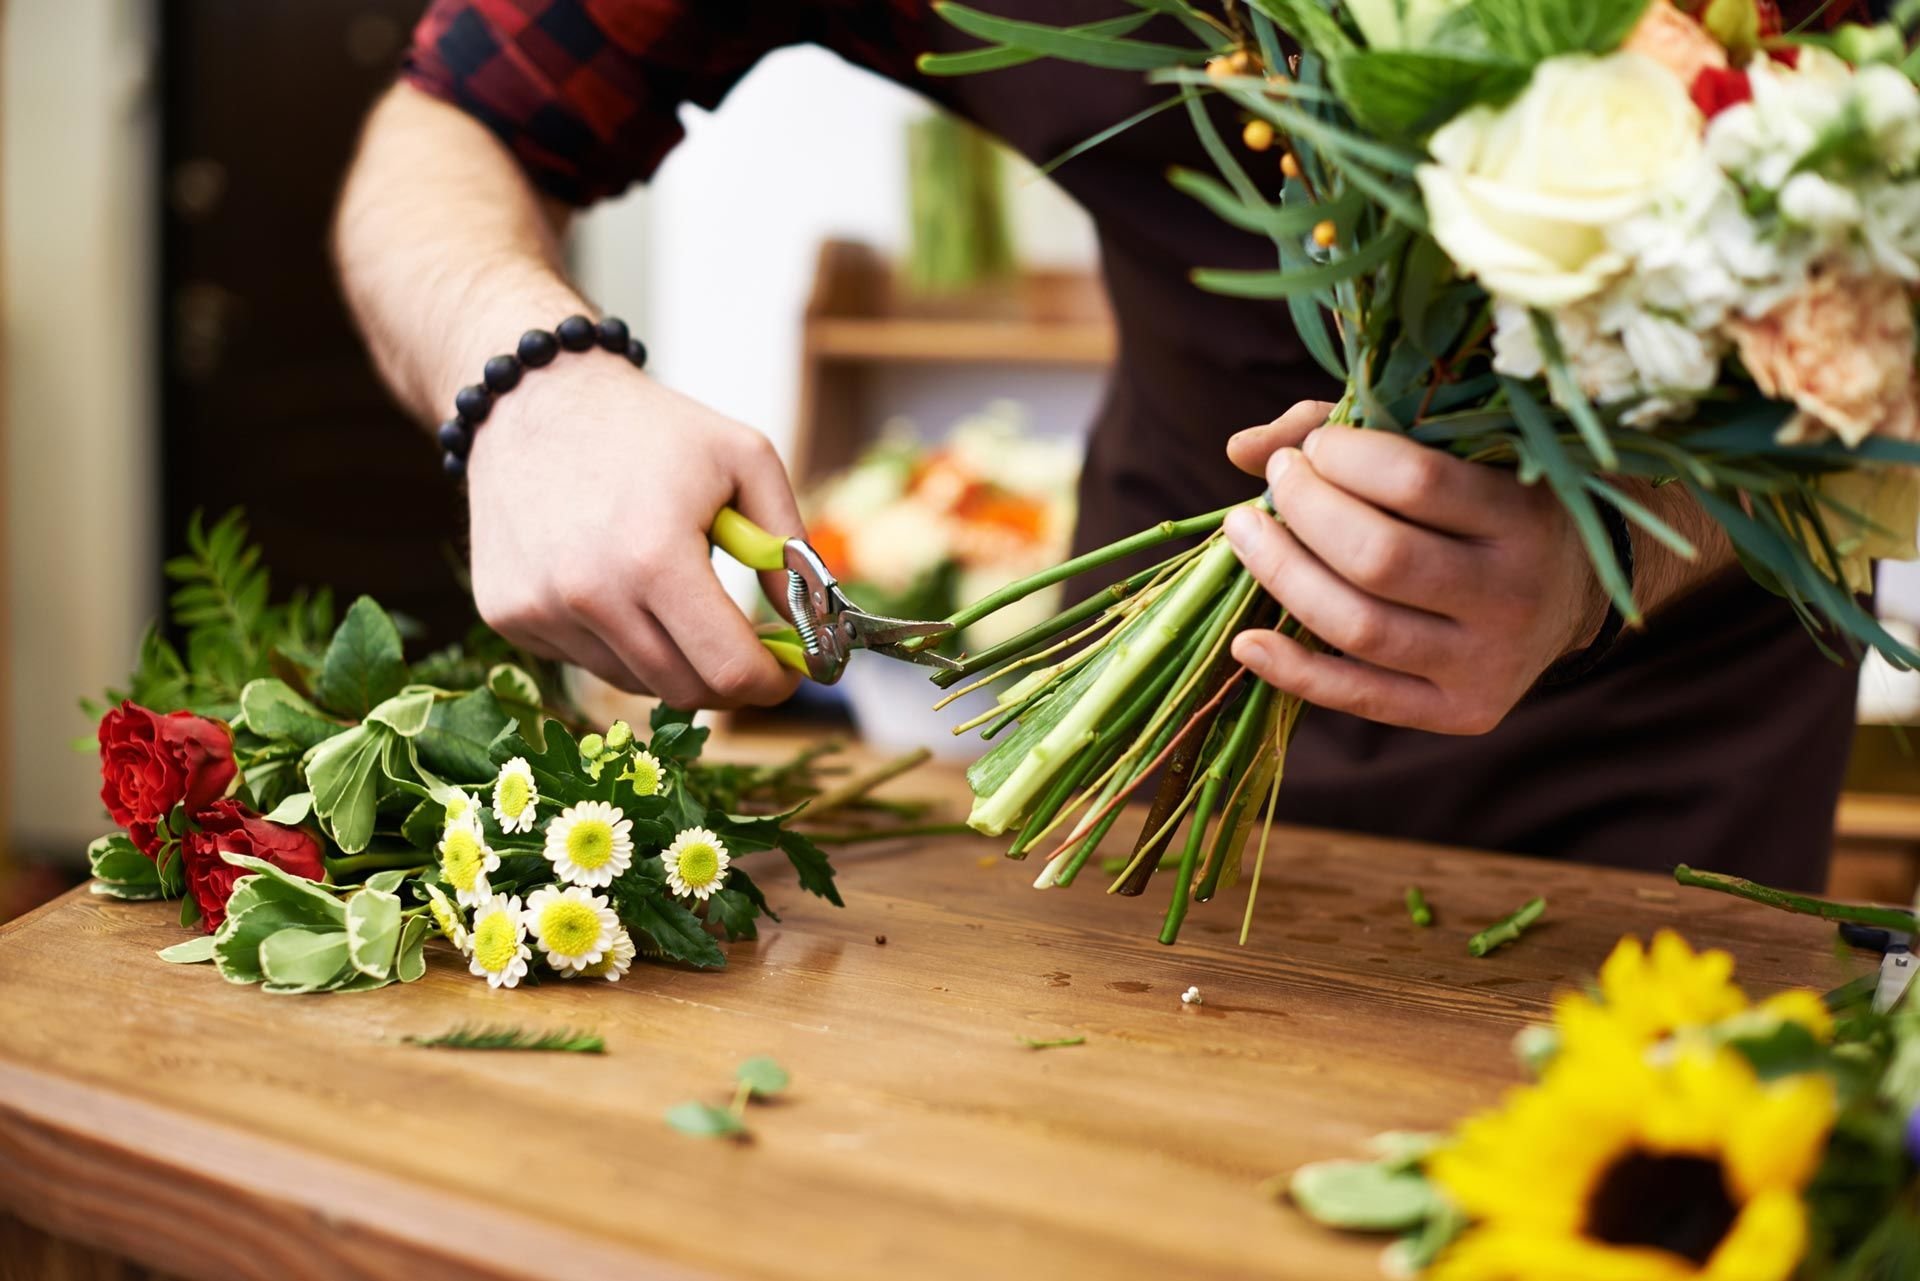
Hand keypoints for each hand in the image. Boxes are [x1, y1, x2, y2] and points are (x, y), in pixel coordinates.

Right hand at [466, 352, 802, 708]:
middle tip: (746, 646)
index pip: (728, 670)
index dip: (771, 683)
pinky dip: (615, 639)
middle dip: (728, 678)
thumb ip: (789, 548)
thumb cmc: (652, 428)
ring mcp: (539, 610)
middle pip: (684, 690)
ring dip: (669, 655)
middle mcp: (589, 595)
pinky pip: (585, 660)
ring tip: (669, 589)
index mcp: (654, 557)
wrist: (534, 398)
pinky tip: (612, 581)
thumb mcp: (745, 460)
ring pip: (634, 681)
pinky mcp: (506, 615)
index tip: (787, 672)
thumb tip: (812, 627)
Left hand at [1222, 402, 1605, 734]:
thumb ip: (1356, 439)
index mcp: (1525, 515)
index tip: (1315, 446)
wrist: (1573, 593)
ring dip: (1282, 575)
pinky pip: (1360, 697)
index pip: (1416, 481)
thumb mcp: (1455, 454)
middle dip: (1306, 510)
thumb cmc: (1490, 504)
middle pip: (1379, 558)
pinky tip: (1247, 640)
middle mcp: (1515, 594)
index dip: (1345, 458)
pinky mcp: (1463, 712)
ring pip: (1359, 627)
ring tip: (1245, 531)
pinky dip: (1293, 670)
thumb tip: (1242, 450)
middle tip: (1278, 481)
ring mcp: (1490, 661)